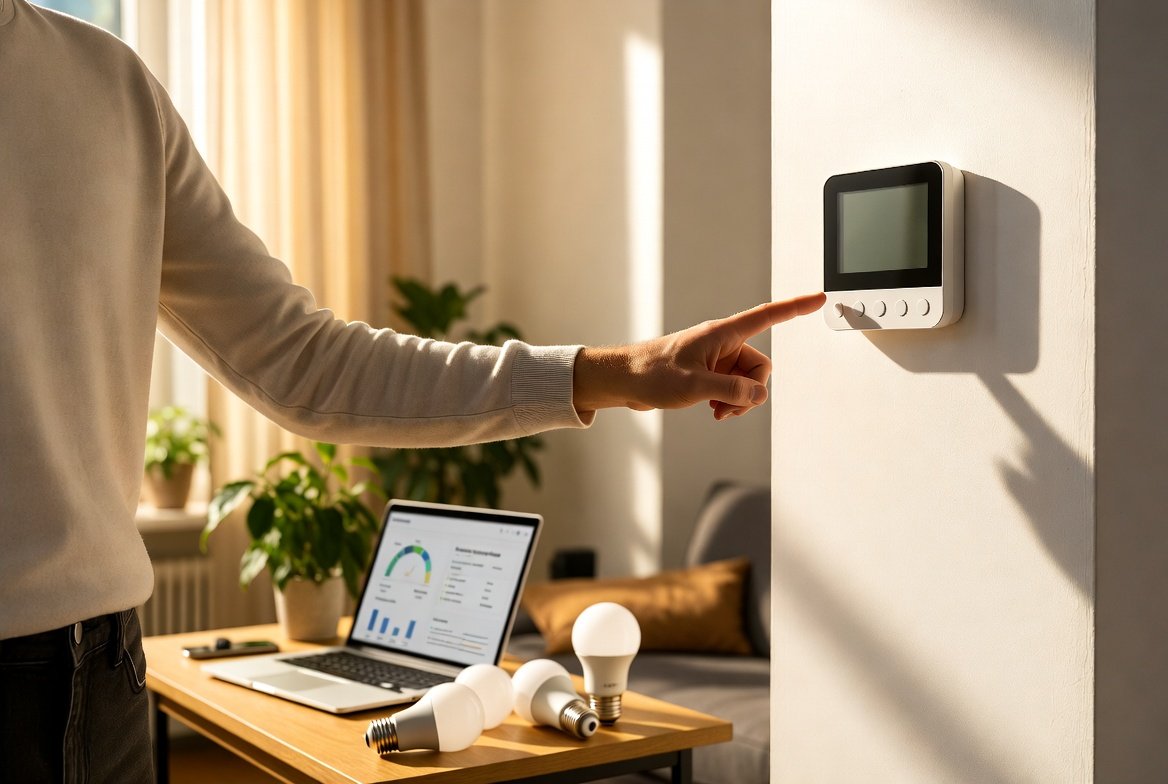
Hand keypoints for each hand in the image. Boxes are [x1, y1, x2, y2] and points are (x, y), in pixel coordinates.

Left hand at [573, 292, 825, 419]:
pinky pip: (733, 388)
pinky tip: (712, 409)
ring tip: (715, 410)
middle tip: (728, 406)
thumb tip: (758, 395)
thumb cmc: (651, 372)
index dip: (795, 308)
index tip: (819, 298)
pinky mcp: (708, 373)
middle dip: (751, 390)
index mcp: (722, 334)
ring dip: (737, 400)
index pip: (767, 316)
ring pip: (747, 381)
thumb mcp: (694, 385)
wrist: (624, 380)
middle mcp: (723, 344)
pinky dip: (728, 402)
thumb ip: (731, 390)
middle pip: (760, 366)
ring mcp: (716, 359)